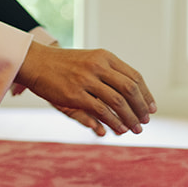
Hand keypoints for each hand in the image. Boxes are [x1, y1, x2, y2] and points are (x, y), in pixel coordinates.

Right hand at [14, 44, 155, 135]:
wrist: (36, 62)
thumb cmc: (64, 64)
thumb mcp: (90, 60)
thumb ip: (109, 72)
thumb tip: (131, 91)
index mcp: (105, 57)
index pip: (134, 77)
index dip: (146, 94)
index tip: (151, 108)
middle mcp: (98, 66)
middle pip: (130, 89)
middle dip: (141, 108)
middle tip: (146, 121)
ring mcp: (86, 79)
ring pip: (118, 101)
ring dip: (130, 118)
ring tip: (135, 129)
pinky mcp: (74, 94)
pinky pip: (101, 110)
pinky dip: (113, 121)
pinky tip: (119, 129)